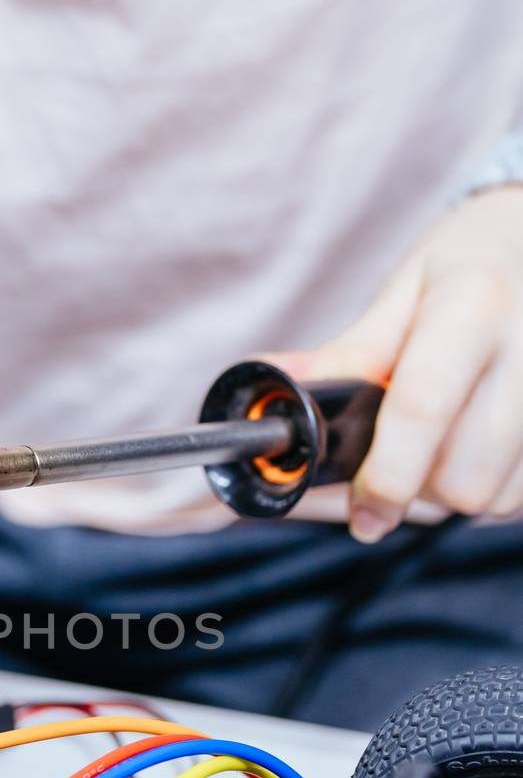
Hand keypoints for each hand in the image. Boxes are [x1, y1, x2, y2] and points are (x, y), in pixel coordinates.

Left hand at [281, 186, 522, 541]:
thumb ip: (348, 354)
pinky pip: (519, 496)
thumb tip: (279, 389)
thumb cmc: (473, 264)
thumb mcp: (405, 292)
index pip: (422, 410)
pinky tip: (479, 443)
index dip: (384, 477)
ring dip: (452, 489)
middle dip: (416, 486)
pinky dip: (490, 486)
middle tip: (397, 456)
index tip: (363, 513)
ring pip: (492, 496)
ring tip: (443, 439)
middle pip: (461, 477)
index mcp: (473, 308)